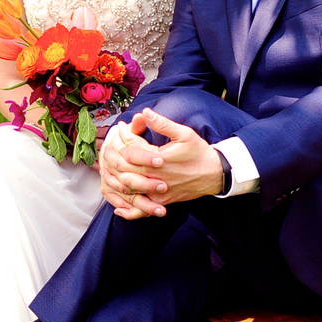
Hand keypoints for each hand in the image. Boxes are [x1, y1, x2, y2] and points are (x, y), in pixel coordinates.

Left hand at [99, 109, 223, 219]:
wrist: (214, 174)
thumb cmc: (199, 152)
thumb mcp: (184, 134)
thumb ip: (162, 124)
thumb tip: (145, 112)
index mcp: (159, 159)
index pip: (131, 148)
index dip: (123, 135)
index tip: (121, 127)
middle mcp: (156, 177)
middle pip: (124, 168)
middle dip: (112, 155)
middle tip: (107, 145)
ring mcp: (157, 191)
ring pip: (128, 187)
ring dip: (114, 178)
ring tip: (106, 167)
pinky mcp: (161, 201)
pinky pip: (140, 208)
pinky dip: (127, 208)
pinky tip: (117, 204)